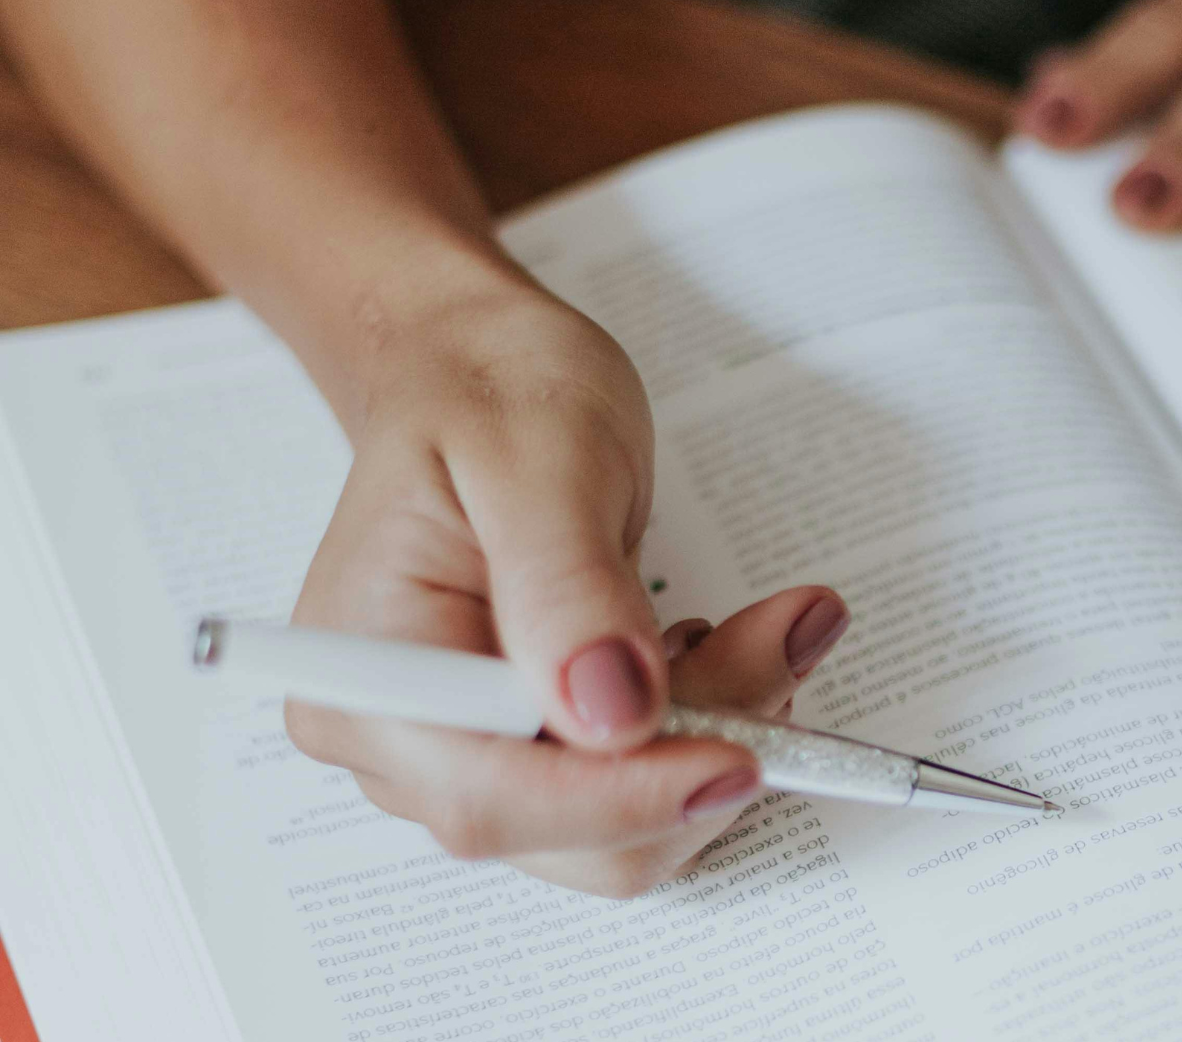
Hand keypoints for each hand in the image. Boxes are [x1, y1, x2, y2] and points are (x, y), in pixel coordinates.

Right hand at [282, 282, 849, 897]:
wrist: (475, 372)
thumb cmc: (488, 391)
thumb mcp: (537, 456)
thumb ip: (568, 587)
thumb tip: (611, 715)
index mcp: (370, 671)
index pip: (494, 796)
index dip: (626, 796)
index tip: (741, 754)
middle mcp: (400, 738)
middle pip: (570, 831)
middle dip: (699, 750)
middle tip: (790, 634)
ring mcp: (464, 752)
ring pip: (621, 826)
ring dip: (720, 735)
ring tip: (772, 626)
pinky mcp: (527, 749)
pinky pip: (633, 786)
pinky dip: (705, 729)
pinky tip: (722, 644)